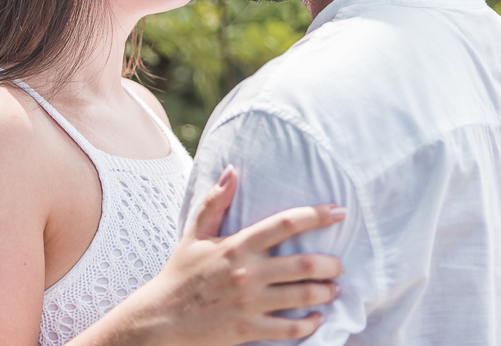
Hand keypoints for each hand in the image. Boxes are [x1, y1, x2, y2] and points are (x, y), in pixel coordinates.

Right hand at [77, 166, 344, 345]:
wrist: (161, 319)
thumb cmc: (180, 274)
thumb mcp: (195, 235)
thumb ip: (215, 202)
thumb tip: (232, 170)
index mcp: (237, 245)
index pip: (285, 224)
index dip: (317, 216)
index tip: (339, 212)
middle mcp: (247, 272)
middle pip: (304, 264)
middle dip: (331, 264)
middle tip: (339, 265)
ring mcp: (249, 303)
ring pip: (302, 296)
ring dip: (326, 292)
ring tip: (333, 289)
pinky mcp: (248, 329)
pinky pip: (290, 329)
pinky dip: (310, 324)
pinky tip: (317, 318)